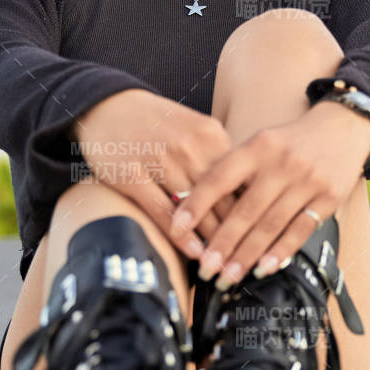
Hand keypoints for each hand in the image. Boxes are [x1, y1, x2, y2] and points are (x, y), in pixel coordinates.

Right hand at [73, 89, 241, 258]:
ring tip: (224, 264)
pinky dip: (182, 235)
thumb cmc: (155, 123)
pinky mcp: (133, 177)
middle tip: (248, 260)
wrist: (108, 104)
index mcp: (210, 134)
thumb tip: (246, 193)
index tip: (262, 237)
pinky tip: (194, 252)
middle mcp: (190, 147)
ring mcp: (161, 161)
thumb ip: (218, 157)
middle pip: (223, 199)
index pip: (241, 181)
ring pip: (197, 210)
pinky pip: (164, 212)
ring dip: (213, 241)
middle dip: (238, 234)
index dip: (253, 213)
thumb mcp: (194, 128)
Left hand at [170, 101, 369, 286]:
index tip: (178, 229)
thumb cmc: (291, 141)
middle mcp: (282, 163)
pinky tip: (264, 268)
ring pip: (271, 225)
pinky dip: (280, 251)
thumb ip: (234, 170)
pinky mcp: (329, 197)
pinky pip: (300, 230)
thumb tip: (196, 208)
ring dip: (247, 256)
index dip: (196, 205)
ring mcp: (307, 181)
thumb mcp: (260, 143)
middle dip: (222, 243)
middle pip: (246, 210)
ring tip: (228, 276)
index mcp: (258, 147)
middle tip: (205, 268)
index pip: (220, 178)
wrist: (343, 128)